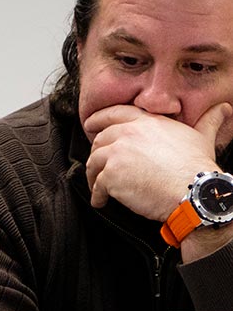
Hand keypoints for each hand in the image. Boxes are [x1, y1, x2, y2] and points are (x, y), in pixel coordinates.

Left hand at [84, 102, 231, 219]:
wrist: (192, 191)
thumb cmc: (197, 168)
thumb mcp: (202, 137)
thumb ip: (208, 121)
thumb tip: (223, 109)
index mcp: (147, 122)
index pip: (114, 113)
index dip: (98, 119)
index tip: (90, 125)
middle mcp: (129, 133)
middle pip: (100, 139)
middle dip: (97, 152)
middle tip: (98, 164)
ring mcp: (117, 153)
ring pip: (94, 162)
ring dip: (94, 175)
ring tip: (98, 185)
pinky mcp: (111, 175)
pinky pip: (96, 186)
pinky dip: (97, 195)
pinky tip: (101, 201)